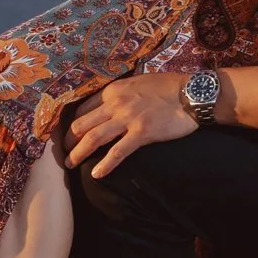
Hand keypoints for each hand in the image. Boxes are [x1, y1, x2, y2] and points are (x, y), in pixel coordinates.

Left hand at [65, 72, 196, 177]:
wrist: (192, 93)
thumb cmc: (169, 86)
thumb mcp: (139, 82)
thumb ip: (122, 93)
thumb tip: (112, 103)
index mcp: (113, 90)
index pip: (83, 108)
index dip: (73, 123)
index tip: (69, 134)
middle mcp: (115, 103)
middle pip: (82, 124)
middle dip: (69, 141)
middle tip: (65, 153)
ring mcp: (128, 119)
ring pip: (93, 138)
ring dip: (78, 153)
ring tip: (70, 164)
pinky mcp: (142, 133)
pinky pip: (118, 152)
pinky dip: (105, 165)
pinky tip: (96, 175)